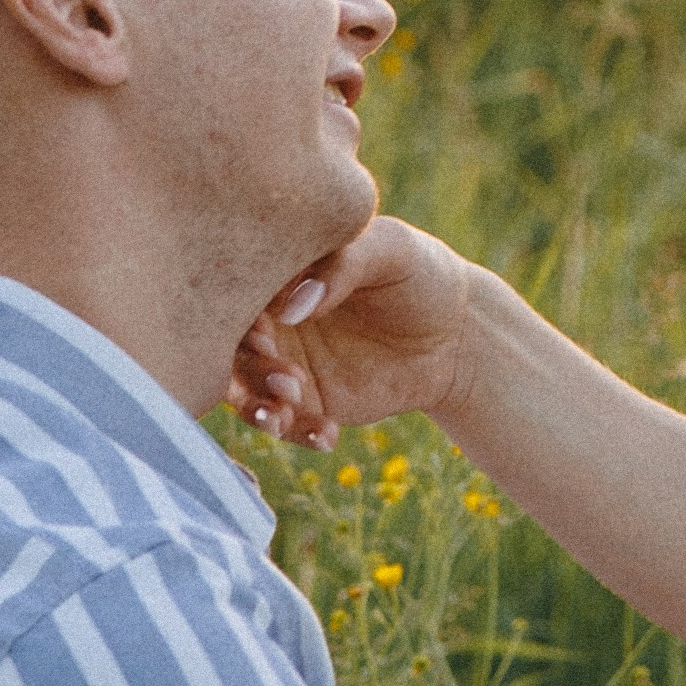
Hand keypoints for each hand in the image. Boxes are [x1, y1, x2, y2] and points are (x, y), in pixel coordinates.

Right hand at [228, 218, 477, 445]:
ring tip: (288, 413)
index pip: (235, 289)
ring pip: (244, 390)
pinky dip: (297, 432)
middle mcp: (269, 316)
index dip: (239, 315)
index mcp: (277, 269)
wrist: (456, 335)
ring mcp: (281, 361)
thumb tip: (292, 305)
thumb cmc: (419, 274)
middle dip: (249, 369)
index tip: (266, 332)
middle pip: (230, 346)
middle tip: (287, 381)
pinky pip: (285, 422)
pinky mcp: (303, 402)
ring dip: (259, 407)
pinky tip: (328, 435)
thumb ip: (343, 265)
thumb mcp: (391, 250)